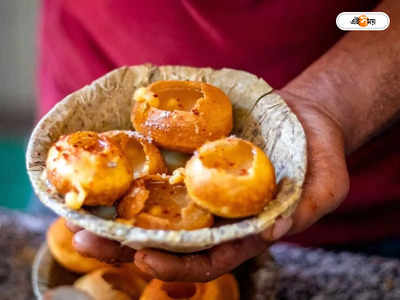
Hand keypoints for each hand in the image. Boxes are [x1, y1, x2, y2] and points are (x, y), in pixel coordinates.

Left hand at [69, 88, 349, 280]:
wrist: (302, 118)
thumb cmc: (318, 153)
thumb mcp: (326, 182)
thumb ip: (305, 208)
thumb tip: (272, 232)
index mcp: (244, 230)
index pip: (207, 258)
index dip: (176, 264)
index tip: (144, 258)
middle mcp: (215, 215)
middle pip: (168, 240)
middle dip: (126, 246)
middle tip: (86, 240)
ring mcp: (200, 189)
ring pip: (154, 211)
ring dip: (116, 217)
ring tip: (78, 216)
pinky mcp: (191, 162)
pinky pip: (158, 175)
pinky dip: (131, 180)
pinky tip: (103, 177)